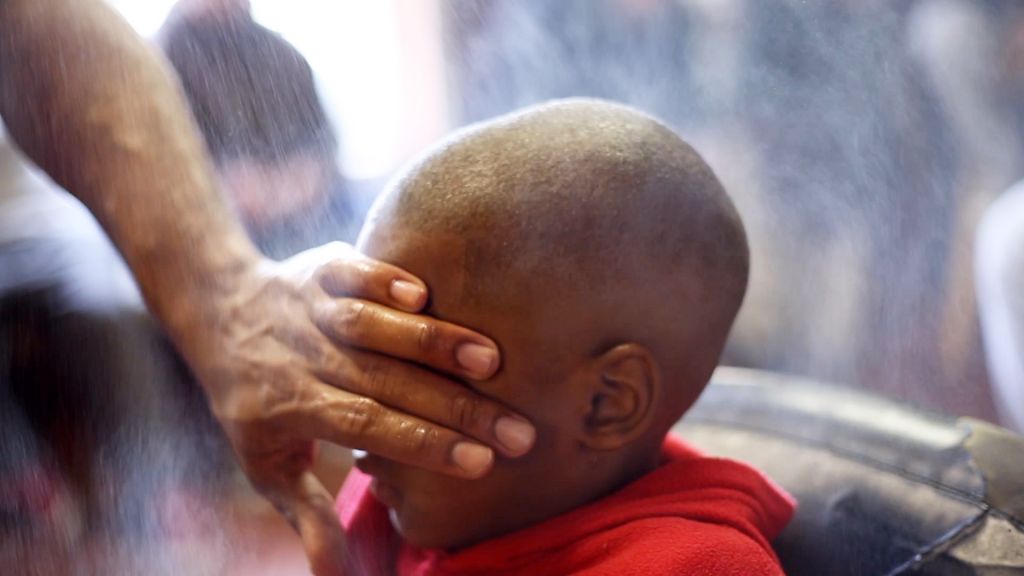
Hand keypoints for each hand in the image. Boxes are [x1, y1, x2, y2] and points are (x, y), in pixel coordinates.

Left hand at [178, 242, 535, 574]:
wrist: (216, 310)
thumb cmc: (252, 398)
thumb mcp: (266, 463)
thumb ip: (306, 514)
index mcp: (291, 405)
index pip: (368, 426)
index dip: (424, 445)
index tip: (482, 464)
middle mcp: (302, 356)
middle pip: (385, 382)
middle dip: (457, 407)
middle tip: (518, 431)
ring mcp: (310, 308)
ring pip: (372, 326)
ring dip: (431, 341)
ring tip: (494, 360)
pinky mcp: (321, 268)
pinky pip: (353, 272)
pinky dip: (384, 280)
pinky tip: (424, 294)